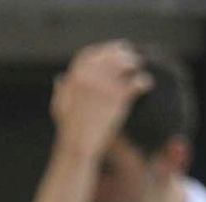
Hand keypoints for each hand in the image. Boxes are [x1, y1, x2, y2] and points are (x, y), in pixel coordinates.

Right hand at [51, 42, 153, 159]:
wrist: (78, 146)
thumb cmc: (68, 130)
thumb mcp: (59, 106)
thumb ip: (61, 89)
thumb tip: (60, 78)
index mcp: (75, 75)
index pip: (91, 53)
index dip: (103, 51)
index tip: (111, 53)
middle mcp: (90, 75)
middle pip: (111, 54)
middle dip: (123, 53)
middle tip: (132, 59)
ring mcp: (105, 84)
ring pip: (126, 63)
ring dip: (135, 64)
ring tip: (139, 69)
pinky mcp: (118, 96)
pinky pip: (137, 80)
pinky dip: (144, 81)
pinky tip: (147, 84)